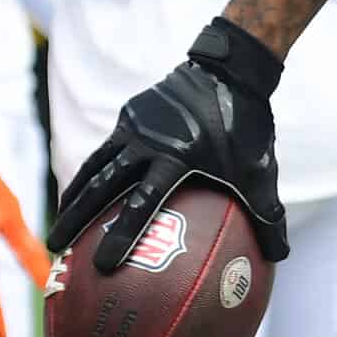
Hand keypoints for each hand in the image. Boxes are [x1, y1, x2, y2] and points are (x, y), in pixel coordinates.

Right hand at [46, 17, 290, 270]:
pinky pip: (106, 150)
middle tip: (56, 249)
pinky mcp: (129, 114)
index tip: (102, 267)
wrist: (229, 69)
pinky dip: (91, 172)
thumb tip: (280, 257)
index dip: (122, 236)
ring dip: (74, 197)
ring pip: (95, 166)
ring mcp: (134, 126)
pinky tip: (81, 192)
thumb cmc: (247, 127)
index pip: (143, 204)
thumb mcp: (261, 170)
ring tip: (58, 225)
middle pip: (102, 186)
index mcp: (177, 157)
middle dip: (76, 219)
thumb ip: (268, 213)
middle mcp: (147, 142)